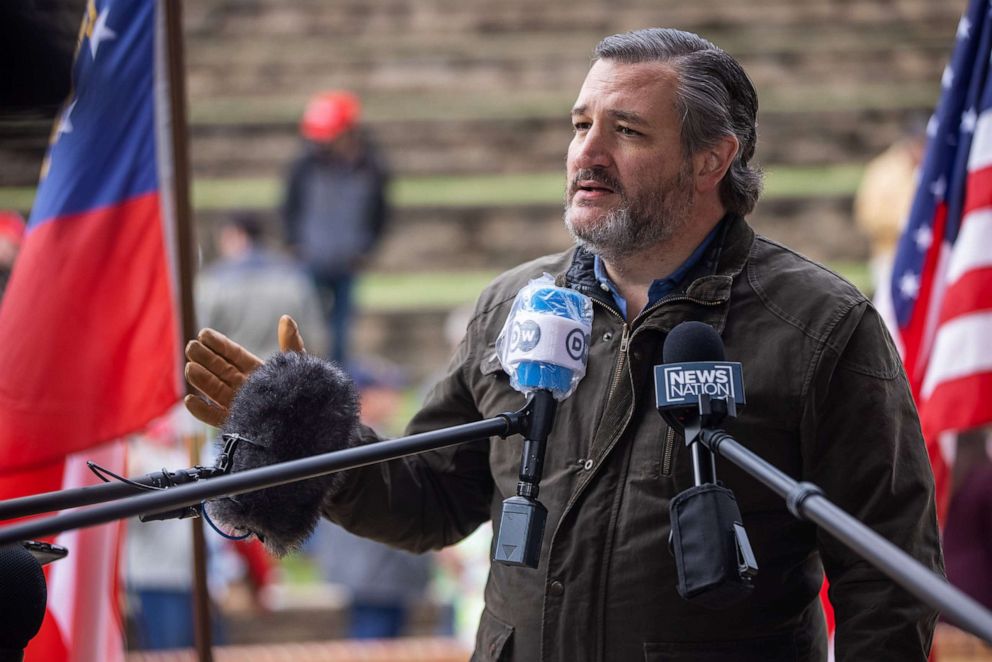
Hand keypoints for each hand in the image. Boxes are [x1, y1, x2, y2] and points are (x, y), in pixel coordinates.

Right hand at [184, 315, 305, 426]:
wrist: (307, 424)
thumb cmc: (304, 393)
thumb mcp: (297, 365)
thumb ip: (290, 343)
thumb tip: (286, 318)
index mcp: (257, 371)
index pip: (233, 355)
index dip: (218, 344)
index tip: (204, 333)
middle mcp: (245, 387)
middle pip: (219, 370)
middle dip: (205, 358)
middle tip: (191, 346)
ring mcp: (238, 405)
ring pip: (214, 390)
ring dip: (201, 380)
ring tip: (190, 368)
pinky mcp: (235, 424)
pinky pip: (214, 417)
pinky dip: (201, 411)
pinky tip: (190, 400)